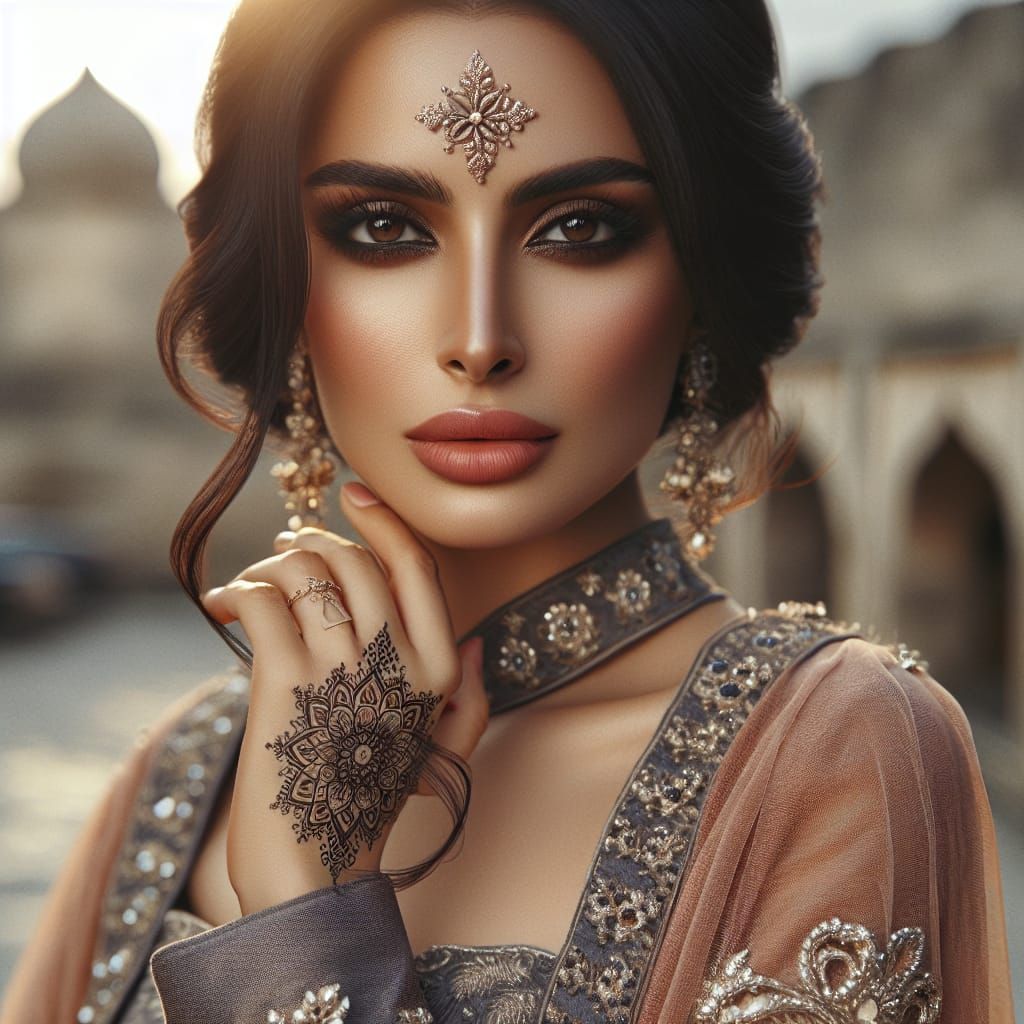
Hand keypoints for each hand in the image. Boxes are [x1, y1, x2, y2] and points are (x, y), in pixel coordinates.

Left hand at [201, 481, 487, 914]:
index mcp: (440, 670)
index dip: (383, 520)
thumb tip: (482, 644)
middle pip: (355, 558)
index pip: (416, 566)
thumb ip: (469, 702)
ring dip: (269, 563)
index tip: (353, 492)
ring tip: (253, 583)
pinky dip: (236, 591)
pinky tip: (223, 607)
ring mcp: (341, 670)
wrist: (313, 874)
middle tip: (284, 550)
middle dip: (313, 540)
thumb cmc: (368, 807)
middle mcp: (397, 660)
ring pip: (306, 569)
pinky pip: (262, 600)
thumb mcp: (437, 756)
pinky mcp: (285, 684)